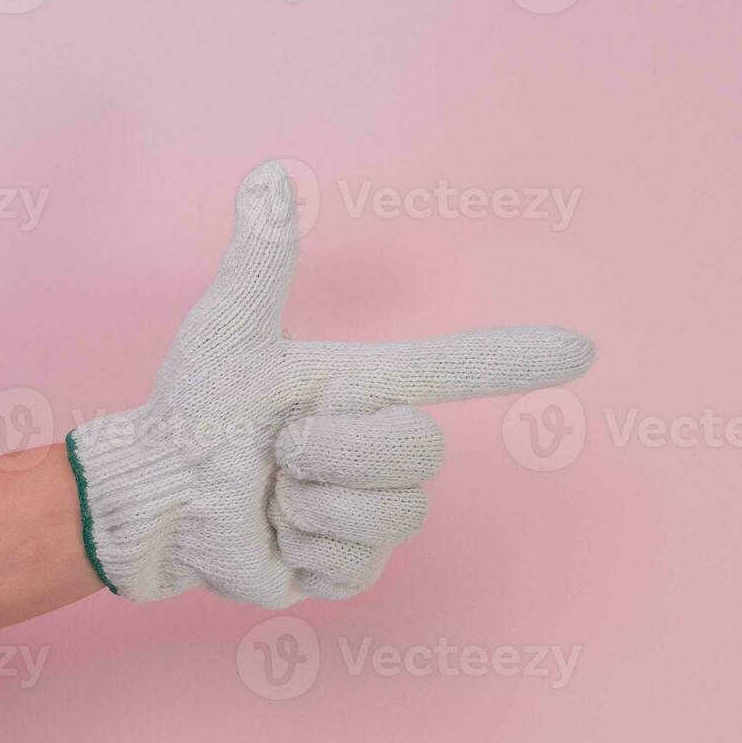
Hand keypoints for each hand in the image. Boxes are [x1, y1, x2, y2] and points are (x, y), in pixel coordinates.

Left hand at [66, 161, 595, 607]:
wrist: (157, 496)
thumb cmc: (192, 406)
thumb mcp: (228, 333)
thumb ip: (262, 261)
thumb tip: (271, 173)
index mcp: (366, 387)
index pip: (457, 370)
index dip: (515, 360)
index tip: (583, 348)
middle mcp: (380, 448)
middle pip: (421, 449)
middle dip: (337, 448)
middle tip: (283, 449)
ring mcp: (370, 513)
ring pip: (397, 514)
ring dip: (315, 502)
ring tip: (274, 493)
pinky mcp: (349, 569)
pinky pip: (359, 565)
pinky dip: (302, 549)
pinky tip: (274, 538)